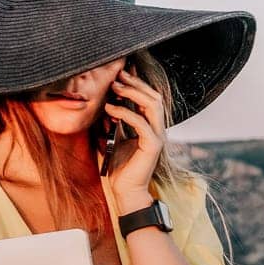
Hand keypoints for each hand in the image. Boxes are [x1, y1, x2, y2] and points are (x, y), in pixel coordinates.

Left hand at [103, 65, 165, 199]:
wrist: (126, 191)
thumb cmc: (120, 168)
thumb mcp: (113, 138)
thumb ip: (113, 122)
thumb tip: (106, 104)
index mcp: (150, 126)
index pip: (148, 98)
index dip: (136, 83)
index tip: (120, 73)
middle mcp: (157, 129)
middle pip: (153, 96)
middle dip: (135, 83)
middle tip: (117, 75)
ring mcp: (157, 136)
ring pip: (152, 105)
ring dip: (133, 93)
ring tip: (115, 87)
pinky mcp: (152, 145)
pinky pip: (141, 122)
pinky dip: (125, 112)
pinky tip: (110, 108)